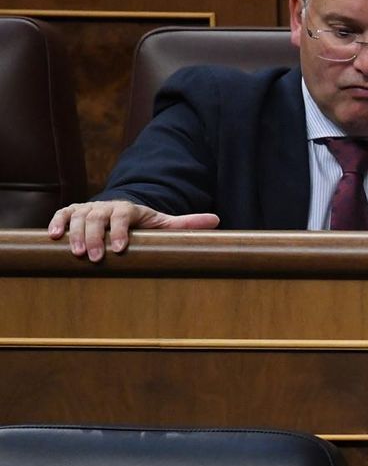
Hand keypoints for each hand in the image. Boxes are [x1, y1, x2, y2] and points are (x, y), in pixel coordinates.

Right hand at [47, 200, 220, 261]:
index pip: (124, 215)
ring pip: (79, 217)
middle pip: (98, 217)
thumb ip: (187, 224)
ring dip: (77, 234)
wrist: (121, 212)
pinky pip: (62, 214)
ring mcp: (88, 208)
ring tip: (77, 253)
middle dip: (97, 237)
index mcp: (130, 208)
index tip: (120, 249)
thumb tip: (216, 220)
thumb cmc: (144, 224)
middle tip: (97, 258)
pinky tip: (52, 237)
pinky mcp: (73, 212)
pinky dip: (56, 223)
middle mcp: (106, 206)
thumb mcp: (165, 223)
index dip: (121, 230)